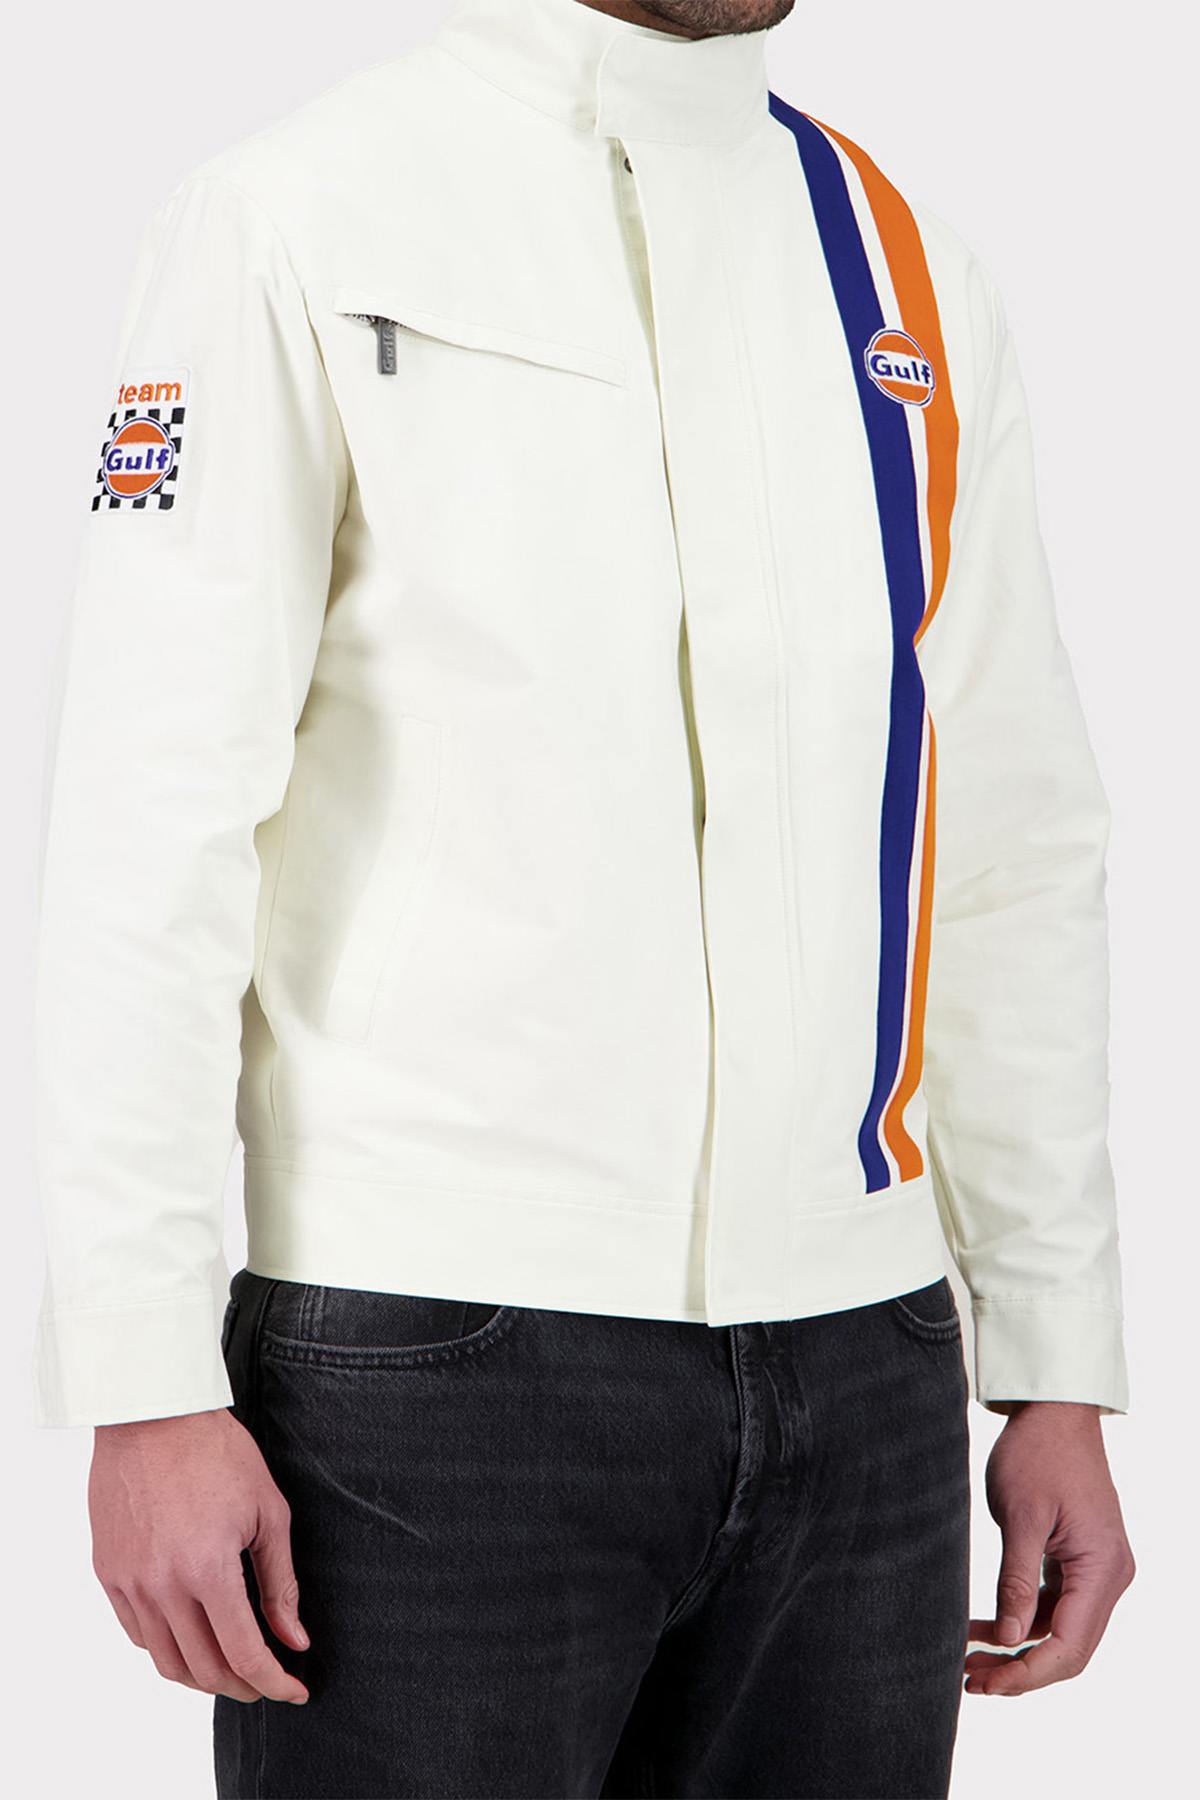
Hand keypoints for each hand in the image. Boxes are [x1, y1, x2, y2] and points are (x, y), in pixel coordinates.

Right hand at [90, 1407, 308, 1704]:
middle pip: (204, 1668)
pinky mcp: (108, 1572)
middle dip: (243, 1685)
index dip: (274, 1682)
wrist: (153, 1415)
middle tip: (267, 1681)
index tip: (295, 1691)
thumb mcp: (267, 1511)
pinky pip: (137, 1633)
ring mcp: (130, 1582)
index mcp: (209, 1570)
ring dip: (203, 1676)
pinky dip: (167, 1649)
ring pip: (166, 1661)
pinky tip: (191, 1637)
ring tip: (231, 1668)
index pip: (245, 1653)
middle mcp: (163, 1586)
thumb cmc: (217, 1453)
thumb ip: (280, 1583)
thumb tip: (294, 1639)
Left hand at [965, 1400, 1133, 1695]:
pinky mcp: (1081, 1561)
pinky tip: (983, 1630)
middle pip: (1069, 1649)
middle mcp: (1110, 1576)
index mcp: (1102, 1568)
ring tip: (968, 1662)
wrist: (1055, 1411)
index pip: (1069, 1646)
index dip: (1026, 1673)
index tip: (984, 1683)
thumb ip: (1015, 1581)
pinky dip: (1022, 1622)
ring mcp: (1098, 1570)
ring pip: (1062, 1632)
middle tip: (969, 1680)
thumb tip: (1006, 1639)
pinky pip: (1057, 1608)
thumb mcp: (1019, 1516)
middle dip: (1020, 1671)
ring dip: (1018, 1650)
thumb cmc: (1037, 1453)